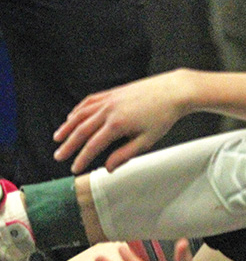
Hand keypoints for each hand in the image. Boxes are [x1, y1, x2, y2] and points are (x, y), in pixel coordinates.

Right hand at [53, 71, 188, 173]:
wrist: (172, 92)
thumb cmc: (162, 117)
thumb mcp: (147, 140)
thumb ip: (125, 154)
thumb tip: (109, 168)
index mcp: (117, 124)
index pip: (93, 145)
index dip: (82, 159)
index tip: (74, 169)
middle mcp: (108, 110)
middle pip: (81, 130)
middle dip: (68, 145)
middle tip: (59, 156)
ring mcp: (108, 99)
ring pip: (81, 114)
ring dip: (67, 127)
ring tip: (58, 138)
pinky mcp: (111, 93)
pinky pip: (88, 102)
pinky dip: (77, 111)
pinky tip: (72, 117)